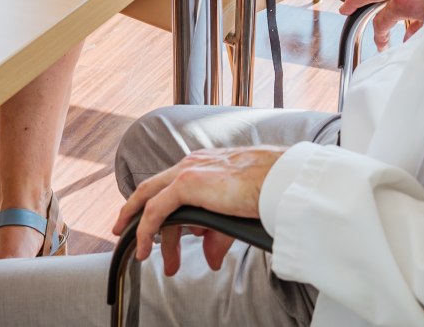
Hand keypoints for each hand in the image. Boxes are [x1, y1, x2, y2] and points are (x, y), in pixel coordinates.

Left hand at [113, 147, 283, 275]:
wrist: (279, 181)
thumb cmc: (265, 192)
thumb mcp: (234, 217)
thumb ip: (216, 235)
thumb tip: (211, 259)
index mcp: (202, 165)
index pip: (172, 189)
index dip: (162, 213)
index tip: (162, 236)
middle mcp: (190, 164)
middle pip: (155, 192)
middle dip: (144, 221)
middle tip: (144, 249)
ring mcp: (186, 171)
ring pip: (150, 200)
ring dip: (146, 233)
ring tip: (148, 257)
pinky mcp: (186, 183)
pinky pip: (155, 209)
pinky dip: (145, 229)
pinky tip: (144, 247)